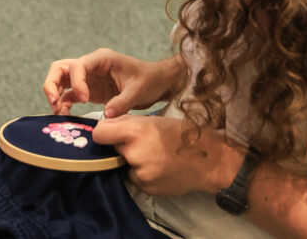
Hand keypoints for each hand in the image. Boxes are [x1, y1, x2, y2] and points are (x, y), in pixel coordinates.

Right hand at [43, 48, 180, 117]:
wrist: (156, 83)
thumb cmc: (148, 80)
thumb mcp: (137, 91)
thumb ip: (121, 103)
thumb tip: (105, 116)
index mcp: (102, 59)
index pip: (78, 66)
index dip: (77, 82)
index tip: (85, 99)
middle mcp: (91, 66)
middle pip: (61, 68)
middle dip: (52, 84)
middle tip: (54, 103)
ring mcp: (88, 78)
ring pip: (61, 80)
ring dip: (54, 94)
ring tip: (58, 112)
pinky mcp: (89, 90)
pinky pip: (69, 94)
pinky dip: (63, 103)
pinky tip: (66, 115)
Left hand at [93, 114, 238, 196]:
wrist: (205, 158)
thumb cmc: (180, 133)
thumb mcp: (154, 119)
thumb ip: (129, 122)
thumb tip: (106, 122)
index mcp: (136, 131)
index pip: (101, 134)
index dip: (103, 132)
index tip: (109, 133)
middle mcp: (135, 153)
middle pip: (114, 148)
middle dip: (124, 145)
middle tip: (143, 143)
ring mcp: (140, 173)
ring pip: (125, 164)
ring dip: (133, 160)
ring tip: (155, 156)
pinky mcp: (145, 187)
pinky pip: (135, 177)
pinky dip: (143, 173)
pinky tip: (159, 168)